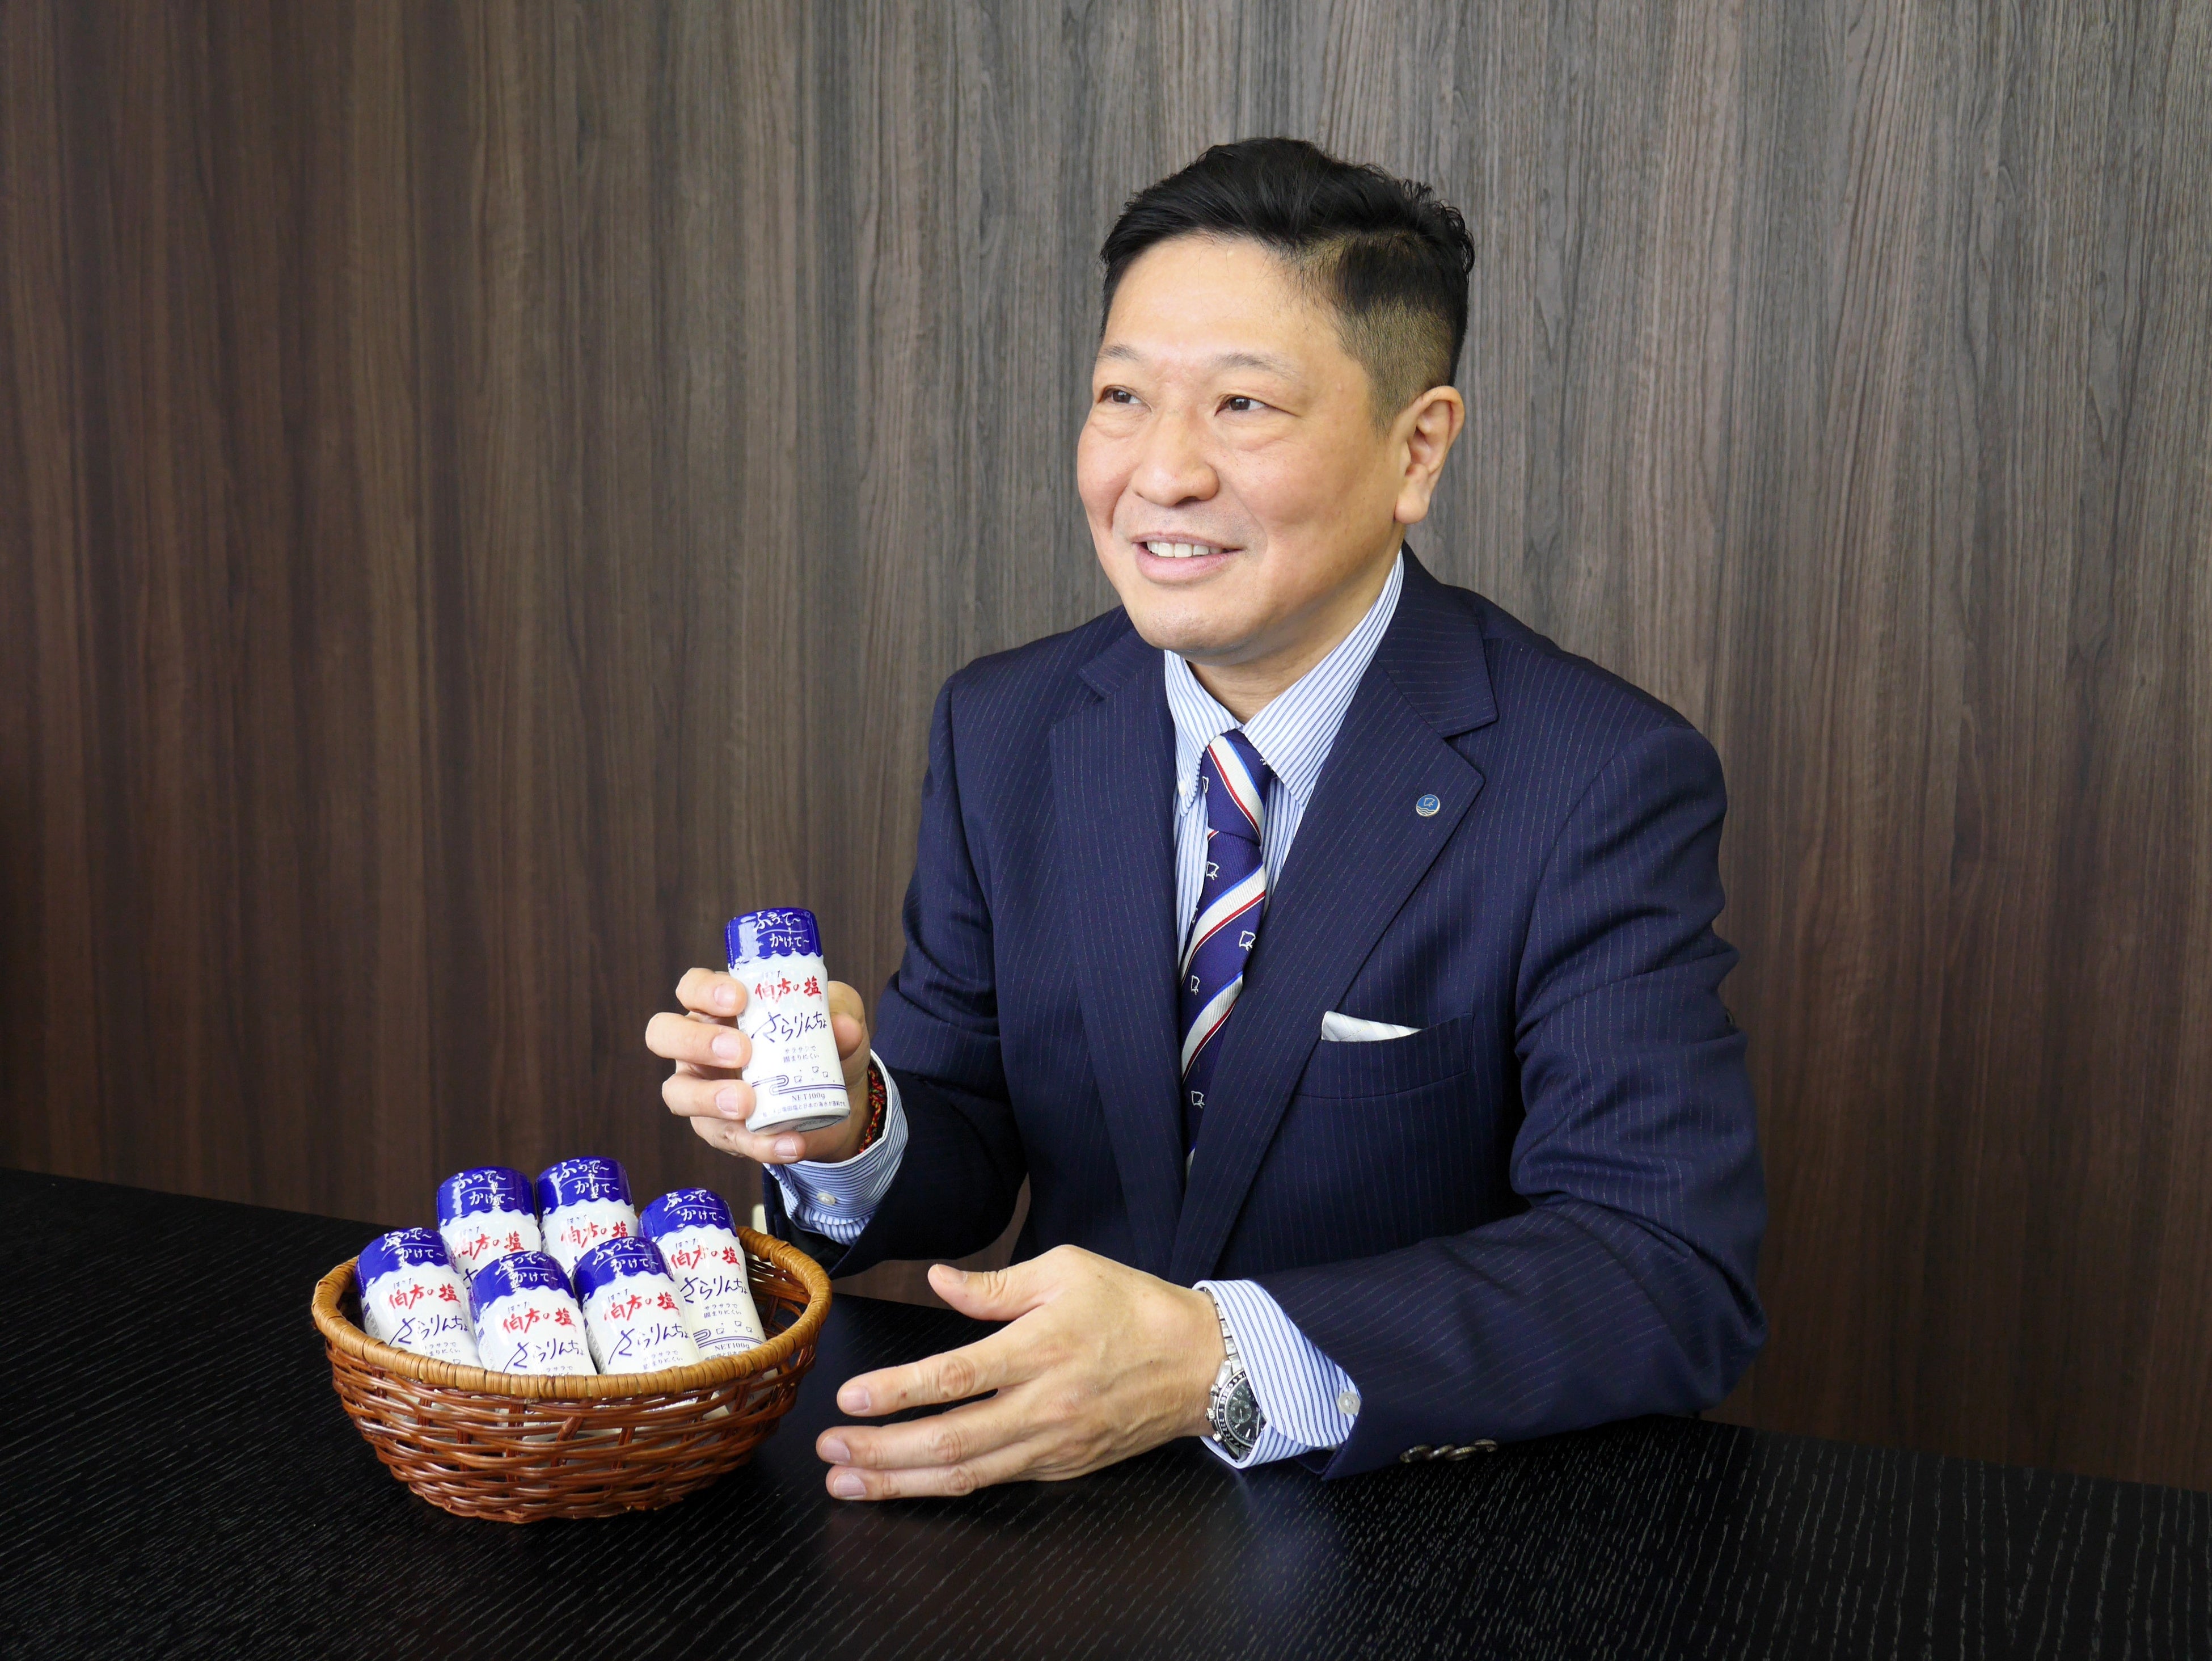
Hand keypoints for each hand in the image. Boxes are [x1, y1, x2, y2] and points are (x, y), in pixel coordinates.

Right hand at [646, 969, 873, 1165]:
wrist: (841, 1098)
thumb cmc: (824, 1043)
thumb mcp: (841, 1020)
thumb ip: (842, 1017)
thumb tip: (841, 1027)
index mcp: (722, 1006)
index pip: (692, 986)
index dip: (705, 990)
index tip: (739, 999)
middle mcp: (701, 1044)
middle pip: (664, 1033)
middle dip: (696, 1041)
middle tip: (740, 1051)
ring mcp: (703, 1089)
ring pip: (679, 1093)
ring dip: (710, 1098)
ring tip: (747, 1104)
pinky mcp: (720, 1130)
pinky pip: (727, 1139)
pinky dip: (759, 1143)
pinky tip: (789, 1143)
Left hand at [815, 1244, 1225, 1498]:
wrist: (1201, 1364)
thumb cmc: (1132, 1307)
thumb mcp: (1067, 1269)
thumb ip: (995, 1285)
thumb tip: (936, 1281)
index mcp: (1043, 1347)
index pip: (957, 1377)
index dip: (899, 1391)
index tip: (852, 1396)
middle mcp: (1046, 1404)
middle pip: (951, 1439)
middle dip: (882, 1449)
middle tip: (830, 1447)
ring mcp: (1054, 1443)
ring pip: (967, 1473)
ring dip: (901, 1482)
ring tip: (849, 1480)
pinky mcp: (1062, 1466)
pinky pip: (994, 1481)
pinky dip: (945, 1485)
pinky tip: (907, 1483)